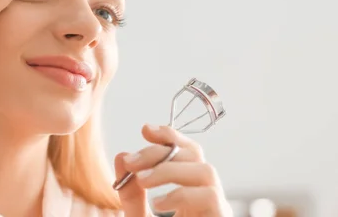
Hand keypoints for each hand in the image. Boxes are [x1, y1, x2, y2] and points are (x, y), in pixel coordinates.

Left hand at [114, 125, 231, 216]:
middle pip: (195, 155)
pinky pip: (210, 198)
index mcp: (191, 194)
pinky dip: (182, 194)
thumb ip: (131, 195)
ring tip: (142, 180)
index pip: (187, 153)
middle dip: (162, 151)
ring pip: (207, 172)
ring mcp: (217, 212)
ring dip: (171, 168)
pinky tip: (159, 204)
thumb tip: (120, 156)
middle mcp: (208, 199)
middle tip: (131, 161)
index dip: (170, 135)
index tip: (145, 129)